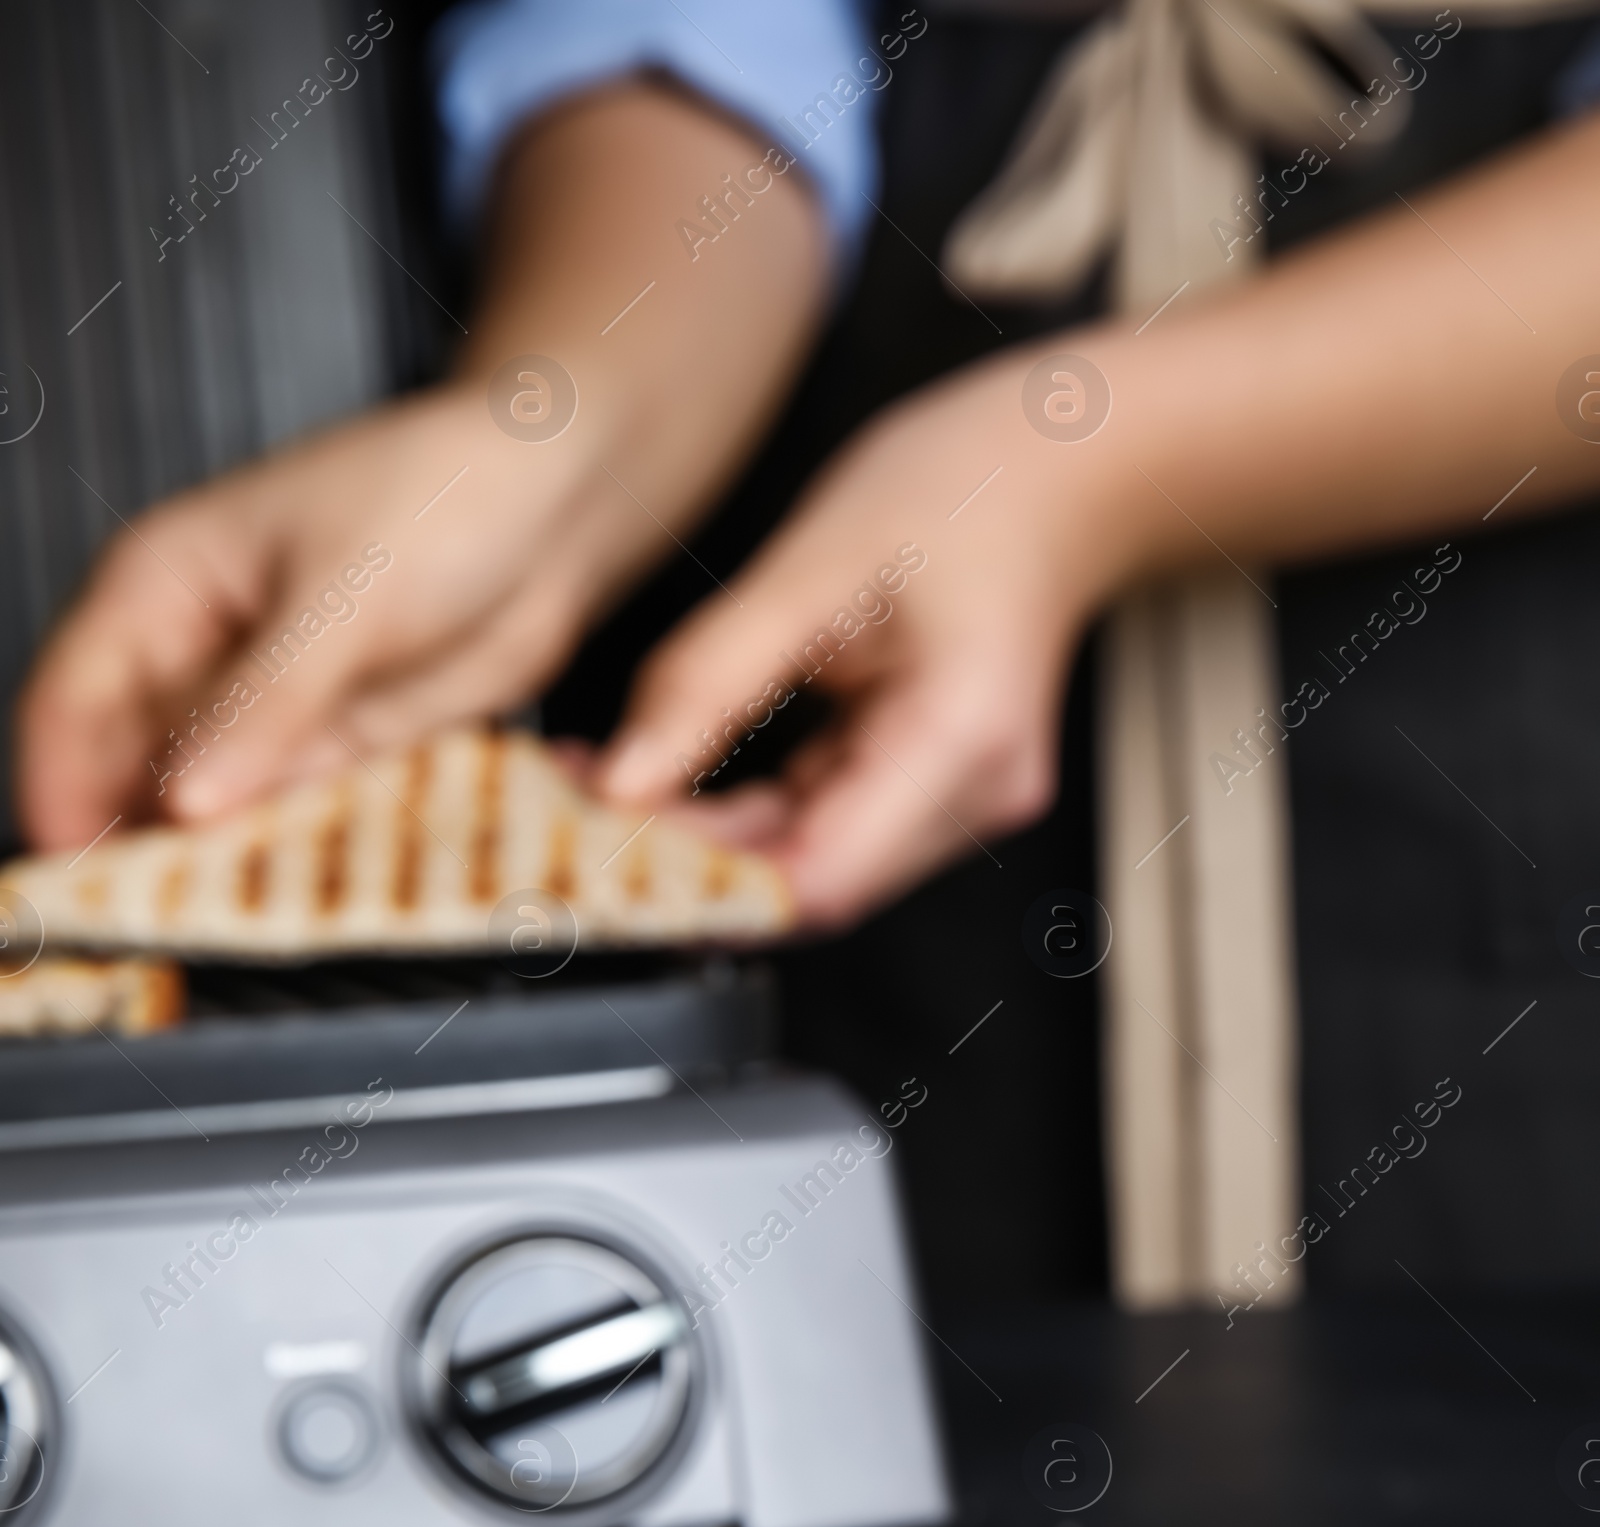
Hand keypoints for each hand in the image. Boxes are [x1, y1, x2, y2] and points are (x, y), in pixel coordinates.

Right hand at [15, 81, 825, 852]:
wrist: (558, 502)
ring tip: (207, 927)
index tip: (71, 872)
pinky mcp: (337, 746)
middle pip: (125, 768)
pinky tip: (284, 900)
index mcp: (163, 585)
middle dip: (125, 845)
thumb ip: (264, 704)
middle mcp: (201, 653)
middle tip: (138, 923)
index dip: (58, 788)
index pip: (69, 700)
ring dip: (204, 864)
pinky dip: (282, 857)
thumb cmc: (442, 494)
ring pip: (204, 806)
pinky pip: (287, 817)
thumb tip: (183, 799)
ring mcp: (267, 707)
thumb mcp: (343, 598)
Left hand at [594, 346, 1127, 929]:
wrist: (1061, 469)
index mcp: (959, 743)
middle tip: (571, 813)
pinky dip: (736, 813)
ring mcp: (954, 804)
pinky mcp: (925, 791)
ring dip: (701, 841)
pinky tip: (665, 777)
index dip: (703, 884)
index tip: (605, 849)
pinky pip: (816, 825)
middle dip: (684, 862)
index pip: (816, 878)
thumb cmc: (966, 487)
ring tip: (599, 788)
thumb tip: (620, 783)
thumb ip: (707, 681)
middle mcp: (970, 798)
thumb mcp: (811, 567)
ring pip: (802, 863)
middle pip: (804, 882)